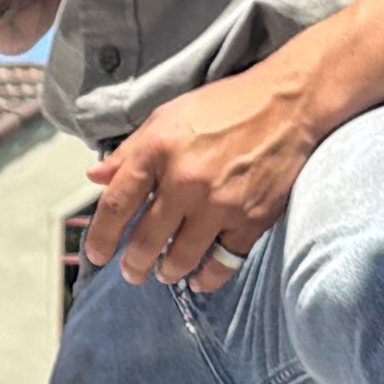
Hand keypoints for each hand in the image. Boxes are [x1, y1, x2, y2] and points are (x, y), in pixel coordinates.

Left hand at [84, 66, 329, 291]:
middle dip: (133, 264)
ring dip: (167, 272)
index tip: (97, 253)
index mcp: (158, 151)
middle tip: (132, 271)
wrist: (287, 105)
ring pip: (181, 258)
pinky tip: (200, 279)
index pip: (115, 204)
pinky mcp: (251, 219)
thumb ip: (130, 152)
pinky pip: (223, 263)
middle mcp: (185, 181)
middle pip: (145, 240)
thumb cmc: (225, 107)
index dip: (100, 236)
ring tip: (164, 273)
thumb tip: (96, 177)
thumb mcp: (166, 118)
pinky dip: (208, 277)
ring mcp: (220, 204)